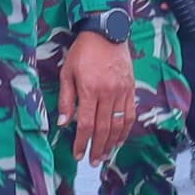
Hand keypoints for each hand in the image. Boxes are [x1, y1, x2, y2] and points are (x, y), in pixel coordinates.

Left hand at [60, 26, 138, 149]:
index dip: (82, 142)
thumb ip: (66, 99)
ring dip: (112, 143)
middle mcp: (108, 92)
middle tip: (92, 162)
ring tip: (105, 156)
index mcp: (89, 89)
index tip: (77, 154)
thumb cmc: (83, 52)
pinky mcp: (131, 89)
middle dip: (97, 148)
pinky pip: (130, 114)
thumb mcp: (67, 72)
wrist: (106, 32)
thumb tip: (64, 123)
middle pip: (104, 128)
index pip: (87, 124)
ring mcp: (122, 91)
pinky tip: (119, 140)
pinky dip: (125, 130)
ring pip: (119, 124)